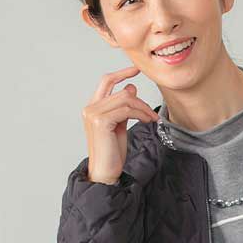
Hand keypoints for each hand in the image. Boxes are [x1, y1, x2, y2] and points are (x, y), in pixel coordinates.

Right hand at [81, 65, 159, 183]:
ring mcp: (93, 114)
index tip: (136, 69)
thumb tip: (131, 88)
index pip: (106, 81)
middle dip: (140, 101)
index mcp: (93, 107)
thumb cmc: (112, 153)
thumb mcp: (119, 126)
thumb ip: (123, 108)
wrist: (105, 173)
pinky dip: (141, 114)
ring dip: (143, 109)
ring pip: (126, 99)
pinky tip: (148, 122)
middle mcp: (90, 108)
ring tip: (151, 120)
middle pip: (121, 91)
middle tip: (152, 113)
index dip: (122, 73)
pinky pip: (127, 110)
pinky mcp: (100, 121)